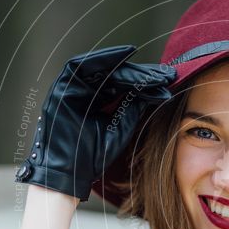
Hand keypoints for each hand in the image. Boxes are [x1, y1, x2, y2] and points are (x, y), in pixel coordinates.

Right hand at [14, 45, 176, 201]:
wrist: (70, 175)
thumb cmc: (92, 157)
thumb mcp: (120, 127)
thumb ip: (133, 106)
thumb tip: (156, 88)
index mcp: (96, 102)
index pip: (122, 84)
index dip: (145, 80)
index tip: (166, 78)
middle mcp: (83, 92)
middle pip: (114, 74)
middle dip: (141, 73)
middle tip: (165, 73)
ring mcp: (70, 89)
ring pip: (100, 67)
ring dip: (126, 63)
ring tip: (151, 64)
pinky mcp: (61, 88)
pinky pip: (80, 65)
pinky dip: (103, 58)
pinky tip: (125, 53)